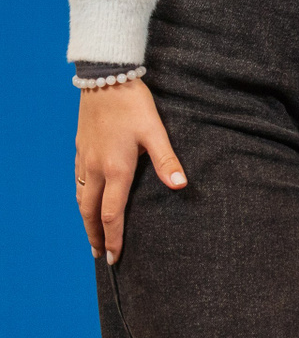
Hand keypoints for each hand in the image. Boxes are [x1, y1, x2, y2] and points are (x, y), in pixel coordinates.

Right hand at [75, 78, 186, 264]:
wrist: (106, 80)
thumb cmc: (134, 104)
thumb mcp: (155, 131)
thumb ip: (167, 159)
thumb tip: (180, 185)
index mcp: (117, 168)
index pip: (112, 214)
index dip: (114, 238)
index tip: (115, 258)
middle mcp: (96, 169)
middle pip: (90, 212)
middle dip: (96, 236)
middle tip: (101, 256)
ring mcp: (85, 159)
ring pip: (81, 198)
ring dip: (86, 220)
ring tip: (92, 235)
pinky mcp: (80, 150)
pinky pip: (78, 182)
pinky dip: (81, 198)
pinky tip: (85, 200)